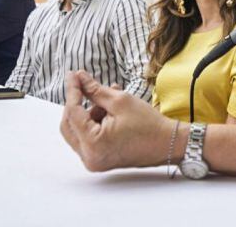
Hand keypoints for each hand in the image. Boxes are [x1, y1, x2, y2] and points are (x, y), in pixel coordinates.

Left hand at [60, 71, 174, 171]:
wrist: (167, 144)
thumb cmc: (148, 124)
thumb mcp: (120, 101)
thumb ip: (94, 89)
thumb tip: (78, 77)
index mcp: (93, 144)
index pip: (72, 113)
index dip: (72, 91)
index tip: (72, 75)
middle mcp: (89, 157)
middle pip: (68, 124)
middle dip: (76, 103)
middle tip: (83, 84)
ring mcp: (93, 161)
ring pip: (77, 130)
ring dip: (87, 112)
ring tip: (107, 97)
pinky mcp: (98, 159)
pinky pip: (87, 137)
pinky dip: (93, 122)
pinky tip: (107, 110)